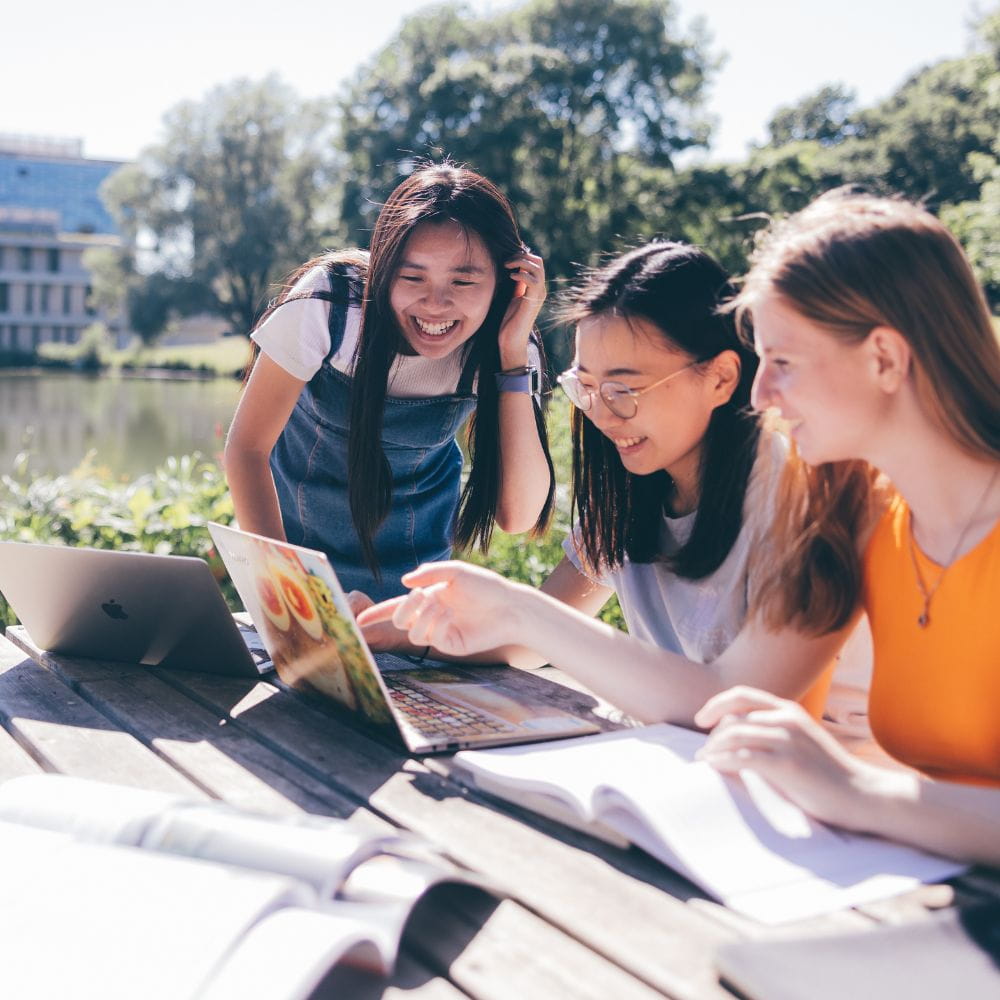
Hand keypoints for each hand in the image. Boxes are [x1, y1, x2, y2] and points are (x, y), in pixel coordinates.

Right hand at [356, 561, 521, 656]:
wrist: (510, 606)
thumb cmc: (485, 586)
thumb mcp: (456, 572)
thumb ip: (429, 573)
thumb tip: (404, 582)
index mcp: (428, 597)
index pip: (395, 607)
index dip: (375, 614)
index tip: (356, 619)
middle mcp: (430, 616)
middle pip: (399, 620)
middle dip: (402, 608)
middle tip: (421, 596)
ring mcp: (439, 632)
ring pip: (412, 632)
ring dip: (421, 616)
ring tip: (440, 605)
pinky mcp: (450, 645)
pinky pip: (430, 638)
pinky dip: (434, 624)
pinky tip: (449, 614)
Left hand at [497, 249, 545, 368]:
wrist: (512, 341)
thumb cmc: (509, 322)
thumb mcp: (512, 297)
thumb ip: (515, 284)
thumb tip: (510, 270)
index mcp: (535, 287)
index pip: (535, 262)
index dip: (521, 255)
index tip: (506, 259)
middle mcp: (540, 288)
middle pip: (538, 260)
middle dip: (521, 256)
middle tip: (506, 261)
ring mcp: (538, 294)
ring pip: (537, 267)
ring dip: (520, 262)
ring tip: (506, 266)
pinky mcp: (533, 301)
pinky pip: (532, 280)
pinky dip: (521, 274)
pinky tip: (510, 277)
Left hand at [694, 686, 881, 831]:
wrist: (863, 794)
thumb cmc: (827, 772)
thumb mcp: (799, 740)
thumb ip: (773, 731)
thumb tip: (737, 735)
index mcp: (789, 710)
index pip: (742, 694)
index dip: (716, 704)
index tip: (701, 720)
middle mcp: (787, 719)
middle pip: (733, 715)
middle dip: (711, 733)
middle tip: (702, 751)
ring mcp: (789, 740)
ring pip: (735, 733)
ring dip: (713, 747)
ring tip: (705, 760)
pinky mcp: (789, 764)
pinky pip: (745, 756)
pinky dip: (724, 760)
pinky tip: (716, 767)